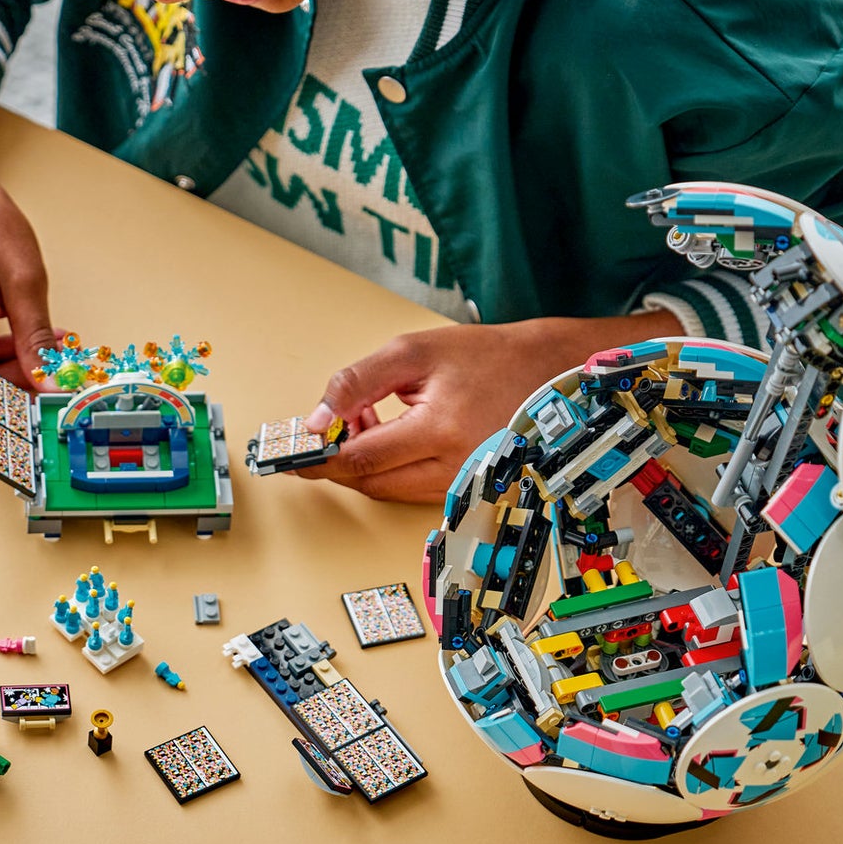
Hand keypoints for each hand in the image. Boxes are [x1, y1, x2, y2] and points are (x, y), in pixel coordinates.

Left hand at [298, 311, 683, 503]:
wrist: (550, 374)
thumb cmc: (486, 358)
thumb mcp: (415, 352)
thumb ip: (358, 382)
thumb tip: (316, 420)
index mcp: (441, 430)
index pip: (362, 458)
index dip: (321, 458)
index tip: (292, 456)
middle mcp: (453, 468)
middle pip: (370, 483)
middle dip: (339, 458)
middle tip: (331, 427)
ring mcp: (461, 485)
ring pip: (387, 490)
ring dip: (362, 462)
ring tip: (369, 418)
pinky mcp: (464, 490)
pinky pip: (408, 489)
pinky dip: (387, 468)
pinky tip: (391, 434)